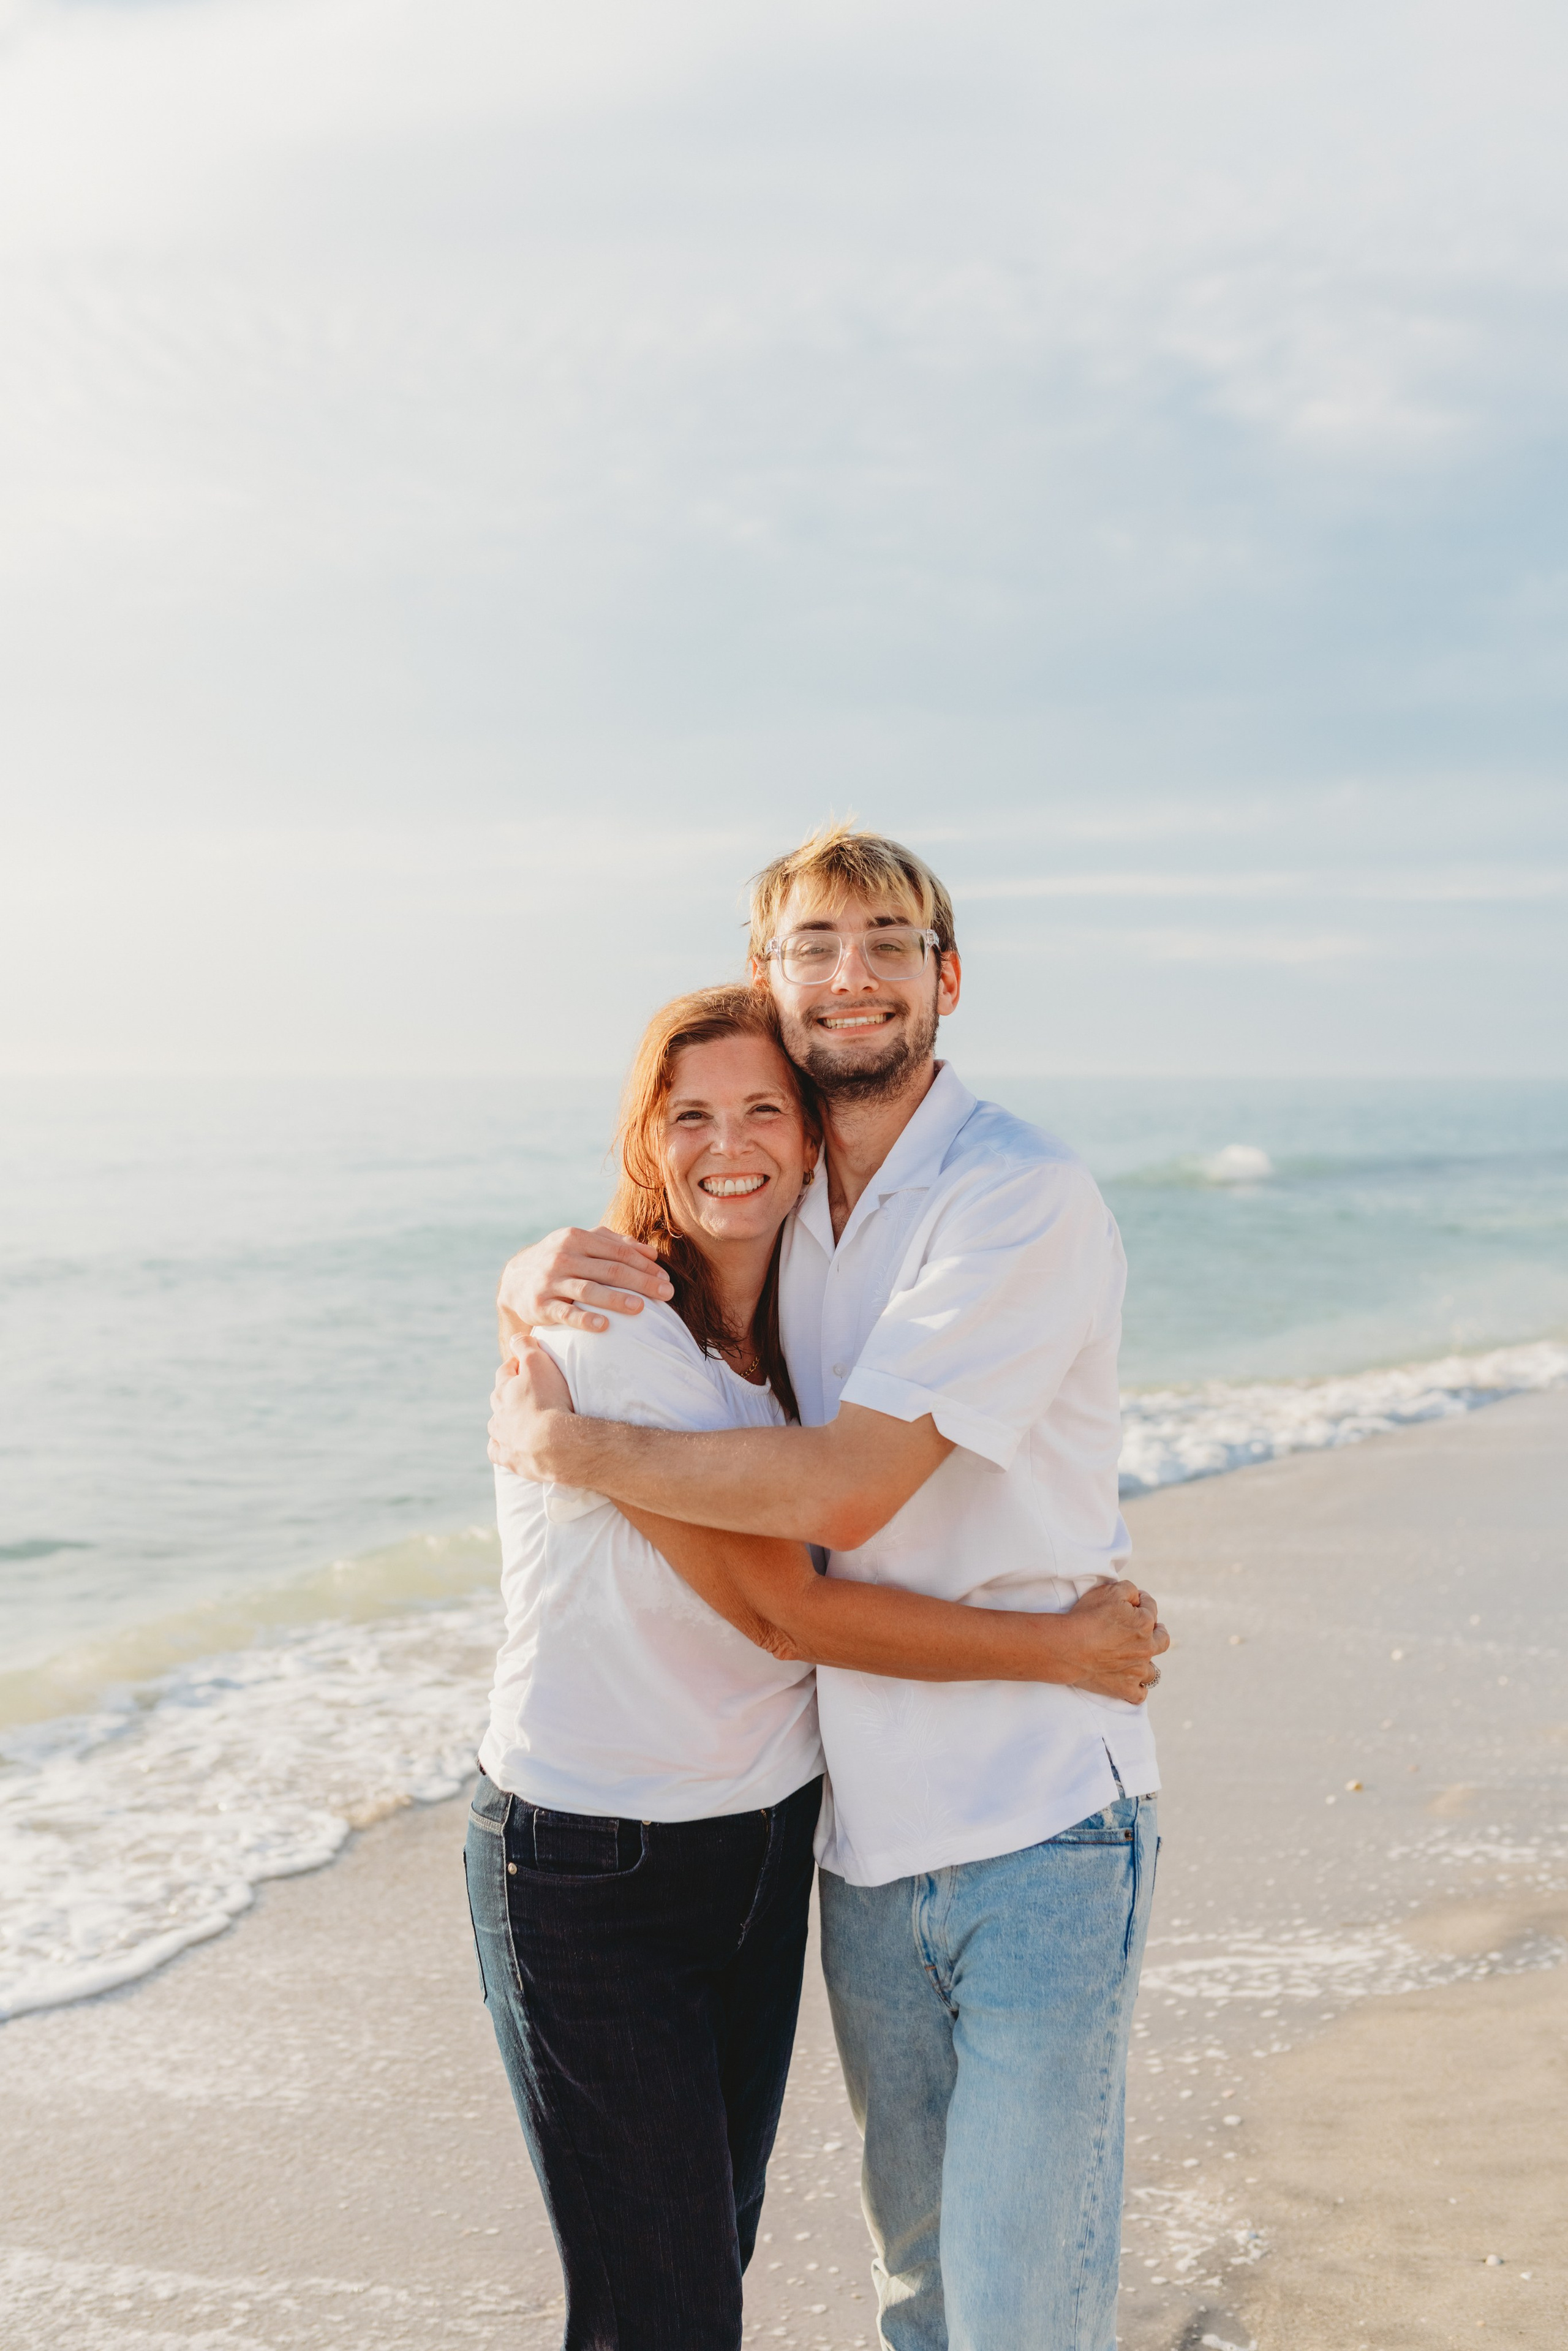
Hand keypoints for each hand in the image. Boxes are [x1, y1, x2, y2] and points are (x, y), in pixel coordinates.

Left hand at [488, 1336, 574, 1477]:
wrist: (555, 1443)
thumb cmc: (548, 1400)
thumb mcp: (538, 1363)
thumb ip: (526, 1347)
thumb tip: (514, 1337)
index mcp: (503, 1390)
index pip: (505, 1371)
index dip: (517, 1365)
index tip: (528, 1364)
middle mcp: (498, 1413)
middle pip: (499, 1398)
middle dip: (511, 1393)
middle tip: (530, 1392)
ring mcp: (502, 1438)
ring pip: (497, 1426)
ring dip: (506, 1420)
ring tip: (522, 1419)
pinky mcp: (509, 1459)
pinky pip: (497, 1451)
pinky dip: (501, 1446)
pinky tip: (509, 1445)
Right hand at [496, 1224, 672, 1344]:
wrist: (515, 1280)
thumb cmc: (560, 1260)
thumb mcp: (581, 1243)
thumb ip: (614, 1243)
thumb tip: (651, 1253)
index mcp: (576, 1238)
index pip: (618, 1251)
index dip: (644, 1265)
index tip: (665, 1278)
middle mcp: (563, 1256)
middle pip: (610, 1269)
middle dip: (641, 1282)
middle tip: (667, 1294)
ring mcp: (551, 1281)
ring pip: (589, 1289)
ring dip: (617, 1299)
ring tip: (641, 1308)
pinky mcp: (541, 1305)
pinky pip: (566, 1313)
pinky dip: (585, 1319)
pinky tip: (604, 1326)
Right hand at [1059, 1580, 1169, 1705]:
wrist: (1068, 1647)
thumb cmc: (1087, 1617)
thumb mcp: (1109, 1591)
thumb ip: (1129, 1589)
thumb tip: (1138, 1597)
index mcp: (1145, 1623)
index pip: (1151, 1608)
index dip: (1142, 1602)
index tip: (1135, 1601)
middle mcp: (1146, 1648)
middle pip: (1162, 1640)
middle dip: (1158, 1632)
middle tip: (1150, 1630)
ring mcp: (1137, 1672)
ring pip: (1153, 1671)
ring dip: (1147, 1663)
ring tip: (1137, 1659)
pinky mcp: (1125, 1689)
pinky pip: (1140, 1694)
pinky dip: (1138, 1689)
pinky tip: (1132, 1683)